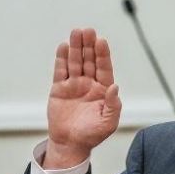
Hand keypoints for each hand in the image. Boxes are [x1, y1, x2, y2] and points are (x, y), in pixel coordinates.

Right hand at [45, 28, 120, 167]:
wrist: (71, 143)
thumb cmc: (92, 134)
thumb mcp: (108, 123)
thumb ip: (114, 105)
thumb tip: (115, 86)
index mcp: (103, 91)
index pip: (104, 69)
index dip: (103, 55)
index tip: (101, 41)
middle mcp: (89, 84)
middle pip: (89, 61)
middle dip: (89, 46)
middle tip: (88, 30)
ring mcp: (74, 84)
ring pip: (75, 62)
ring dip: (75, 47)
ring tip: (76, 32)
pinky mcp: (59, 88)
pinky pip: (61, 70)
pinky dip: (61, 59)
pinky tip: (63, 46)